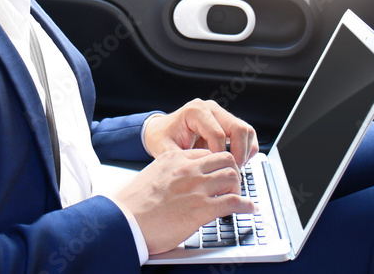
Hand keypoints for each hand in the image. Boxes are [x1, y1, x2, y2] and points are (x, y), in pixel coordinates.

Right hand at [114, 148, 254, 253]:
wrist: (124, 221)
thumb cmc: (133, 204)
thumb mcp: (152, 176)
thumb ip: (170, 174)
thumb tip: (179, 182)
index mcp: (174, 158)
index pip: (206, 152)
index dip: (217, 163)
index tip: (219, 172)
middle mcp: (188, 169)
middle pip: (224, 159)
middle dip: (232, 171)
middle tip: (232, 183)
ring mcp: (196, 187)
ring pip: (232, 176)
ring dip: (239, 187)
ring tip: (238, 196)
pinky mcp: (201, 209)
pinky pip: (233, 202)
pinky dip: (245, 205)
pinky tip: (248, 209)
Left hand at [143, 99, 258, 167]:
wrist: (160, 130)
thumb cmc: (162, 138)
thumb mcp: (165, 150)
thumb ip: (182, 160)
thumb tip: (200, 172)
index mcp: (195, 111)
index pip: (218, 134)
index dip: (219, 156)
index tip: (216, 171)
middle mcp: (211, 108)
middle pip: (238, 129)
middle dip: (239, 154)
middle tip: (232, 172)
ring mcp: (221, 113)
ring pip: (247, 131)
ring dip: (245, 152)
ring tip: (234, 168)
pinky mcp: (227, 121)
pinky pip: (247, 134)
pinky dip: (246, 149)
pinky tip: (235, 161)